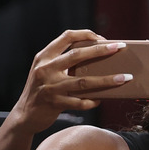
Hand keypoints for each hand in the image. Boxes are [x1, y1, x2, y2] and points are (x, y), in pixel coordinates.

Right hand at [10, 29, 129, 133]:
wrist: (25, 115)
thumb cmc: (42, 90)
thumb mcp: (46, 71)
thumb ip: (62, 63)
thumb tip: (95, 58)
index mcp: (44, 57)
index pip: (66, 37)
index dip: (86, 34)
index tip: (102, 38)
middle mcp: (46, 69)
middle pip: (77, 55)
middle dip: (101, 50)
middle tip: (119, 48)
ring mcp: (50, 87)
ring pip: (84, 81)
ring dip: (106, 80)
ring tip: (123, 78)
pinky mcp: (55, 103)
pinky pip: (80, 102)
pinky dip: (92, 101)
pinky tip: (101, 99)